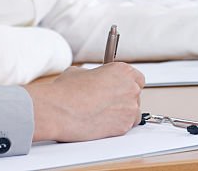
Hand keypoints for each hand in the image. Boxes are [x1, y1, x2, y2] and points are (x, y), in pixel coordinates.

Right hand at [23, 63, 142, 141]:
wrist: (60, 111)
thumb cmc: (67, 91)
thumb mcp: (79, 72)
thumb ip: (95, 75)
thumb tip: (93, 80)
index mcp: (122, 71)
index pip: (137, 77)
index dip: (127, 84)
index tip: (119, 87)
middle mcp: (130, 88)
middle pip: (136, 95)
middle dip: (124, 98)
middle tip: (108, 102)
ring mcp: (129, 109)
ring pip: (134, 112)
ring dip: (122, 113)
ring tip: (104, 114)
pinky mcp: (124, 127)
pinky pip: (127, 127)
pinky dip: (117, 126)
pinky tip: (103, 123)